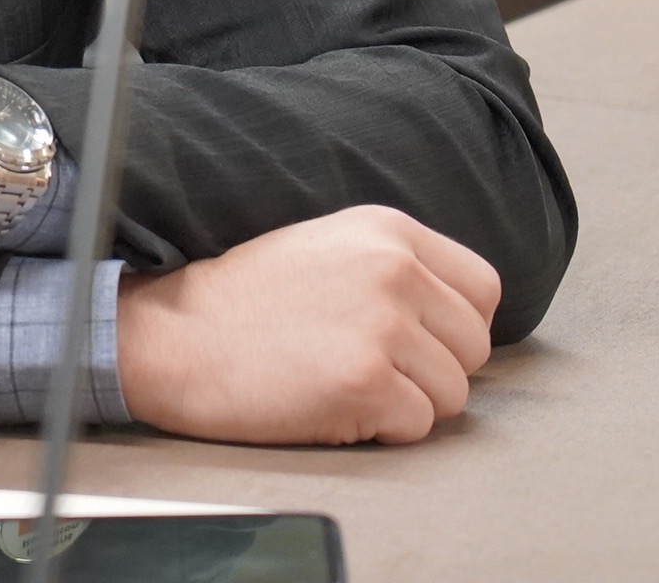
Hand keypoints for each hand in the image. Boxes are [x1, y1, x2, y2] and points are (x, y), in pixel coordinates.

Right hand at [116, 206, 499, 445]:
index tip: (419, 341)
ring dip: (409, 403)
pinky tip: (333, 404)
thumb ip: (396, 266)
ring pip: (454, 393)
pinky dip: (381, 429)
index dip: (456, 326)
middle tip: (374, 369)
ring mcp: (383, 326)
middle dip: (434, 370)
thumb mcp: (328, 246)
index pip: (483, 288)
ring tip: (347, 384)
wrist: (175, 335)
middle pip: (474, 347)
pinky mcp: (366, 382)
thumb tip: (458, 314)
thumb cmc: (244, 300)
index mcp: (388, 230)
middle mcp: (394, 270)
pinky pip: (418, 426)